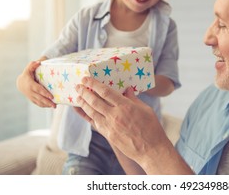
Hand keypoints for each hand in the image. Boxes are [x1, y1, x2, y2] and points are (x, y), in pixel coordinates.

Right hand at [16, 60, 55, 107]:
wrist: (20, 83)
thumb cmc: (27, 74)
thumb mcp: (28, 68)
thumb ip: (33, 65)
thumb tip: (39, 62)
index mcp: (30, 84)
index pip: (38, 90)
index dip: (45, 93)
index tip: (51, 96)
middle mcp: (30, 92)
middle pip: (40, 98)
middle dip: (47, 102)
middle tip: (55, 105)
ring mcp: (30, 96)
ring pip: (39, 102)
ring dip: (46, 105)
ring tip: (54, 106)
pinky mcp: (31, 99)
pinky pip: (37, 103)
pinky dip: (43, 106)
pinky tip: (49, 106)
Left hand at [75, 76, 192, 173]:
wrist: (151, 149)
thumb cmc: (151, 127)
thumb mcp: (145, 109)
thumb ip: (133, 99)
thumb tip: (127, 89)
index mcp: (125, 106)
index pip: (105, 92)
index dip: (94, 84)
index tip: (86, 79)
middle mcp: (115, 116)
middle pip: (95, 101)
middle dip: (85, 92)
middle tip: (78, 86)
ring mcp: (110, 126)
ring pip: (92, 112)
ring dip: (83, 103)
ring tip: (77, 97)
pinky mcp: (108, 135)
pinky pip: (94, 123)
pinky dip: (86, 116)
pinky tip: (82, 111)